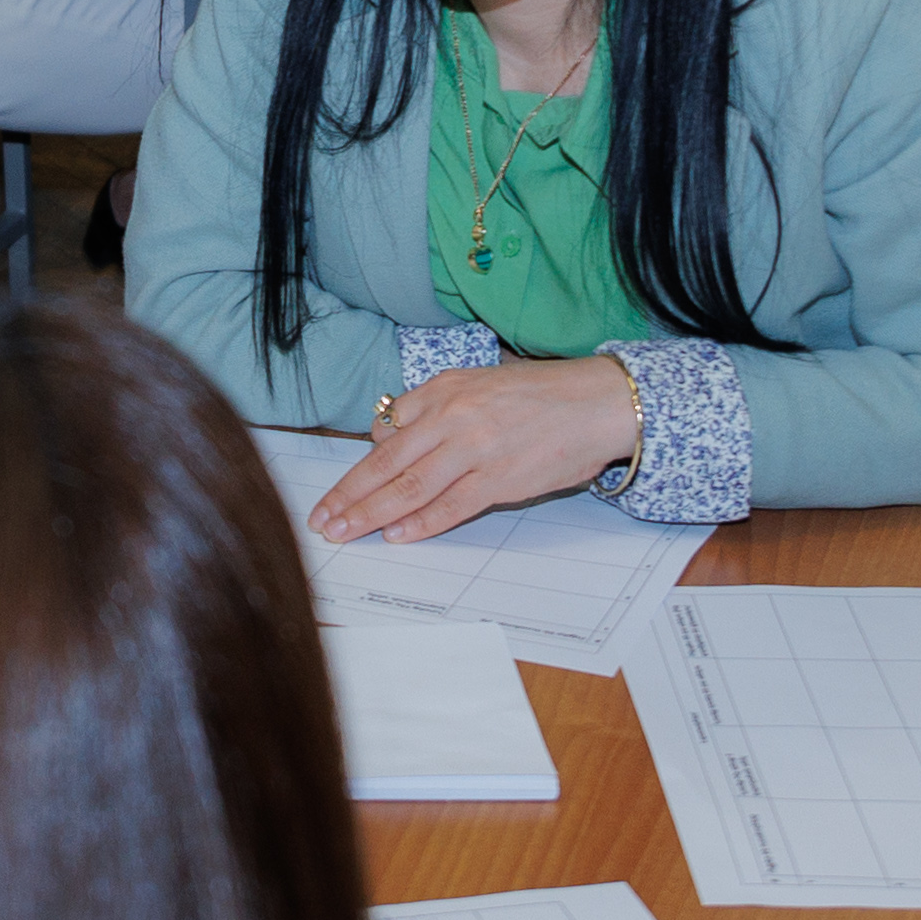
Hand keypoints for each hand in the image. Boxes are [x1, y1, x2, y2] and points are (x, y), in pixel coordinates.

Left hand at [311, 355, 642, 541]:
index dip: (357, 467)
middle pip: (387, 462)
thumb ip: (432, 407)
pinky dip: (421, 523)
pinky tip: (396, 535)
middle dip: (349, 496)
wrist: (597, 403)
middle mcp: (453, 416)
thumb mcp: (479, 383)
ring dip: (372, 514)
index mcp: (444, 389)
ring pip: (410, 486)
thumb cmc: (541, 396)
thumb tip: (389, 436)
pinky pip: (450, 506)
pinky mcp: (500, 479)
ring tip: (346, 532)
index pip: (386, 430)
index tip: (336, 493)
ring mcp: (475, 449)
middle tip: (323, 520)